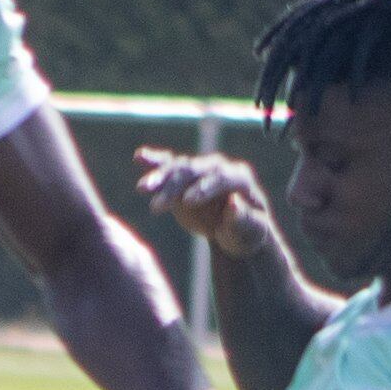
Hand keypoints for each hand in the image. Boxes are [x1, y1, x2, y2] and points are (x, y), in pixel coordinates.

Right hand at [137, 145, 275, 254]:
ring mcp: (199, 171)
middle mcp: (218, 168)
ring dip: (158, 177)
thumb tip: (233, 204)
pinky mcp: (182, 178)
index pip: (220, 178)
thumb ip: (243, 218)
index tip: (187, 202)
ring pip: (177, 169)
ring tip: (141, 189)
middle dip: (175, 185)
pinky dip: (153, 161)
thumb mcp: (251, 230)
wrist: (234, 231)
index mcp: (239, 178)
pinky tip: (139, 157)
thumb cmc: (246, 232)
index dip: (204, 188)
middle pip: (194, 171)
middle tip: (158, 205)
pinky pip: (167, 166)